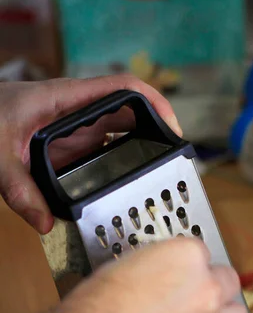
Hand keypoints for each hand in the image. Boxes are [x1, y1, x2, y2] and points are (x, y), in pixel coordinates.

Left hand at [0, 76, 180, 233]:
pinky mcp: (71, 148)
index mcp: (66, 100)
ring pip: (119, 137)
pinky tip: (126, 189)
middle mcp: (78, 113)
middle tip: (173, 161)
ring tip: (159, 178)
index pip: (122, 89)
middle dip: (156, 133)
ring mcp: (76, 131)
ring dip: (141, 152)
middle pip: (130, 115)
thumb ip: (18, 189)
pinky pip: (103, 155)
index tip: (172, 125)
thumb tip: (45, 223)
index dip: (154, 102)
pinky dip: (119, 169)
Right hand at [50, 238, 246, 312]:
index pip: (201, 253)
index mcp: (187, 257)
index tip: (176, 274)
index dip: (186, 265)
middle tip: (190, 296)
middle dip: (211, 286)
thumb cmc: (94, 310)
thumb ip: (157, 267)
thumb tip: (163, 276)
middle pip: (228, 281)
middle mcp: (207, 290)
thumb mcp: (123, 267)